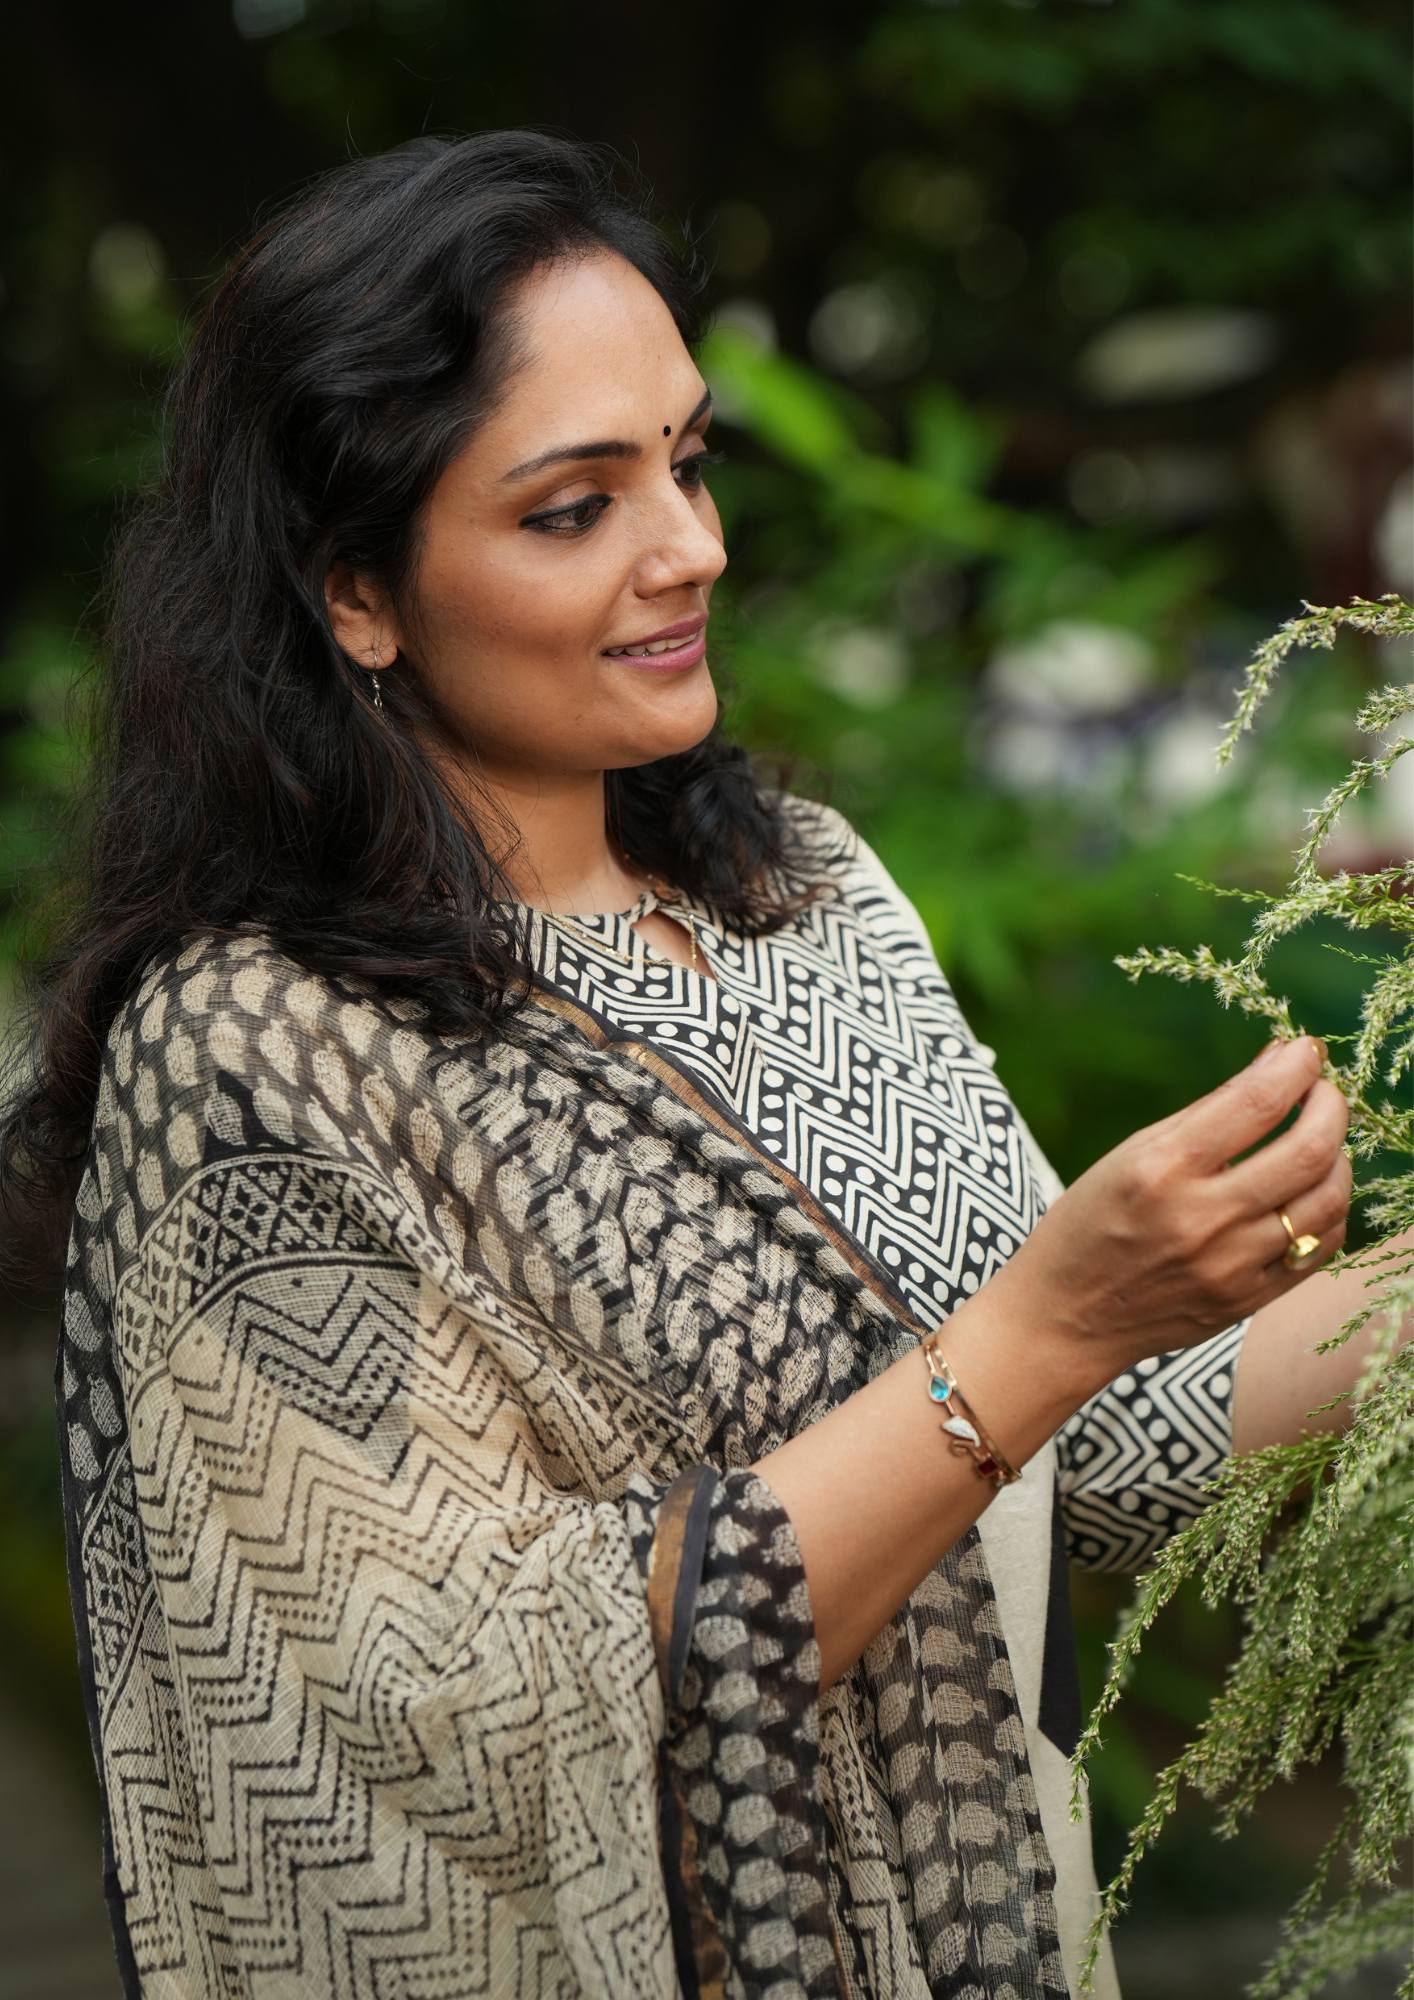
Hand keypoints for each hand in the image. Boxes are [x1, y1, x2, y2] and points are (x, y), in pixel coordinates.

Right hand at [979, 1036, 1350, 1390]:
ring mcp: (1228, 1267)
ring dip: (1339, 1158)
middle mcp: (1199, 1219)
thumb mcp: (1131, 1154)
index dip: (1295, 1067)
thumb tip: (1275, 1062)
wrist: (1064, 1317)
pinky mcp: (1247, 1301)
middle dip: (1331, 1107)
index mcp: (1160, 1170)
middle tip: (1325, 1092)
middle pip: (1306, 1151)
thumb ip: (1209, 1112)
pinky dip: (1330, 1211)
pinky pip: (1319, 1250)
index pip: (1255, 1103)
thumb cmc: (1090, 1222)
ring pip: (1326, 1202)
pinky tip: (1314, 1192)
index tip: (1305, 1050)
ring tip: (1324, 1142)